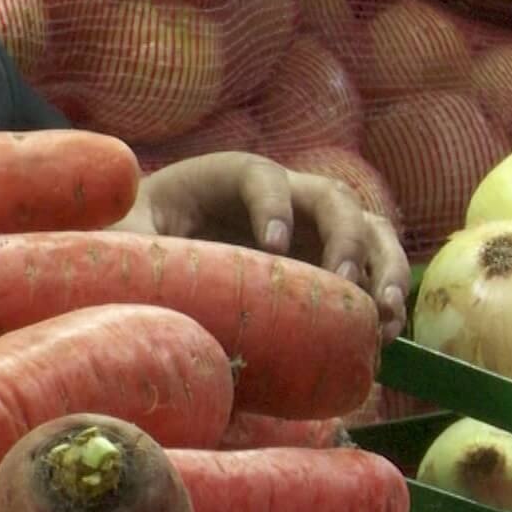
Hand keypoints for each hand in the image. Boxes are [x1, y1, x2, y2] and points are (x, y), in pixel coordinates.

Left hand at [116, 151, 410, 341]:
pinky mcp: (327, 260)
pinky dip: (383, 296)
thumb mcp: (126, 237)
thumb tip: (134, 285)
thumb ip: (132, 248)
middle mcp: (281, 195)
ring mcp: (311, 227)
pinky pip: (369, 269)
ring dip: (382, 269)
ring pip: (367, 229)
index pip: (261, 176)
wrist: (157, 248)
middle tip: (343, 285)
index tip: (274, 246)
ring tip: (385, 316)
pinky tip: (385, 334)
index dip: (274, 205)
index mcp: (226, 178)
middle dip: (344, 239)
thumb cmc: (138, 235)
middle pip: (331, 198)